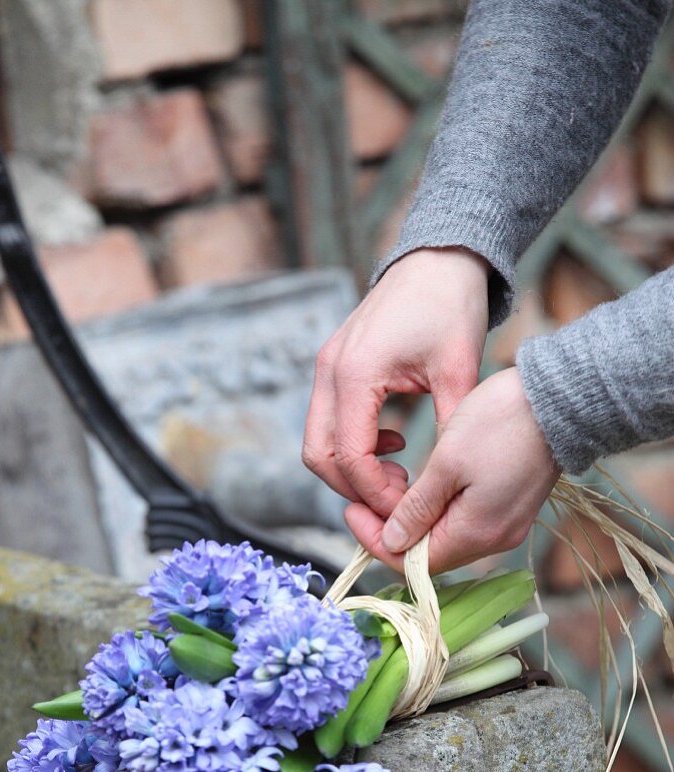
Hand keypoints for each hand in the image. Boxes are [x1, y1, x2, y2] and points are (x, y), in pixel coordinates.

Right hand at [302, 247, 489, 518]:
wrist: (439, 259)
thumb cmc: (451, 306)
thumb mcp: (459, 372)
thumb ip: (448, 428)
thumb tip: (445, 483)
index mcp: (356, 374)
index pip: (349, 457)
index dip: (376, 492)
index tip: (407, 508)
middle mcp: (330, 371)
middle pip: (318, 456)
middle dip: (354, 488)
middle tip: (398, 500)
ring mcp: (326, 368)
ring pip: (318, 442)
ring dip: (351, 468)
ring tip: (399, 474)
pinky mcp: (333, 367)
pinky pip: (329, 421)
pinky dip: (353, 445)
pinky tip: (394, 443)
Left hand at [345, 367, 560, 573]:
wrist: (561, 400)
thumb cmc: (503, 422)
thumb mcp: (447, 462)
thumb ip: (417, 509)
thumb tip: (392, 542)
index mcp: (475, 534)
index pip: (411, 562)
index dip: (375, 540)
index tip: (352, 509)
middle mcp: (493, 540)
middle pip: (428, 554)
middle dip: (391, 530)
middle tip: (363, 498)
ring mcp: (506, 526)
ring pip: (445, 538)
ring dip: (414, 520)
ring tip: (390, 488)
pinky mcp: (511, 509)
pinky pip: (464, 523)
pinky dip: (438, 511)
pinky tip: (423, 487)